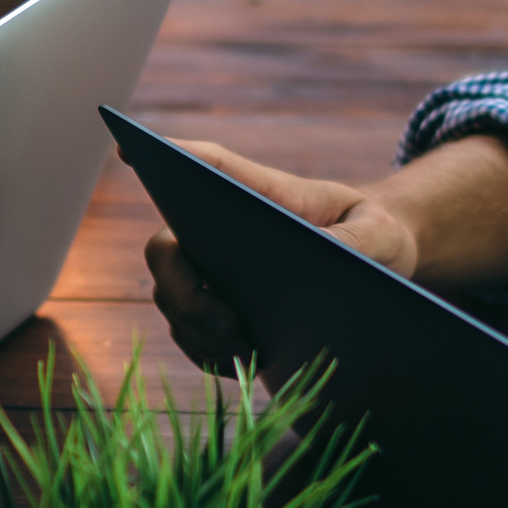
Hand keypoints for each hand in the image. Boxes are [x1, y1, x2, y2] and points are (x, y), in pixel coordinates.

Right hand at [142, 139, 421, 372]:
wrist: (377, 268)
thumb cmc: (375, 235)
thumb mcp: (378, 235)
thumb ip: (355, 242)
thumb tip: (324, 257)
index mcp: (261, 195)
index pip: (206, 166)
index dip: (164, 157)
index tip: (128, 147)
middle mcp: (221, 230)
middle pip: (167, 249)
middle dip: (181, 289)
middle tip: (224, 321)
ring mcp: (215, 273)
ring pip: (171, 299)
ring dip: (194, 330)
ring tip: (241, 349)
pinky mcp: (221, 311)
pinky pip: (192, 335)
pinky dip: (207, 352)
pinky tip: (241, 360)